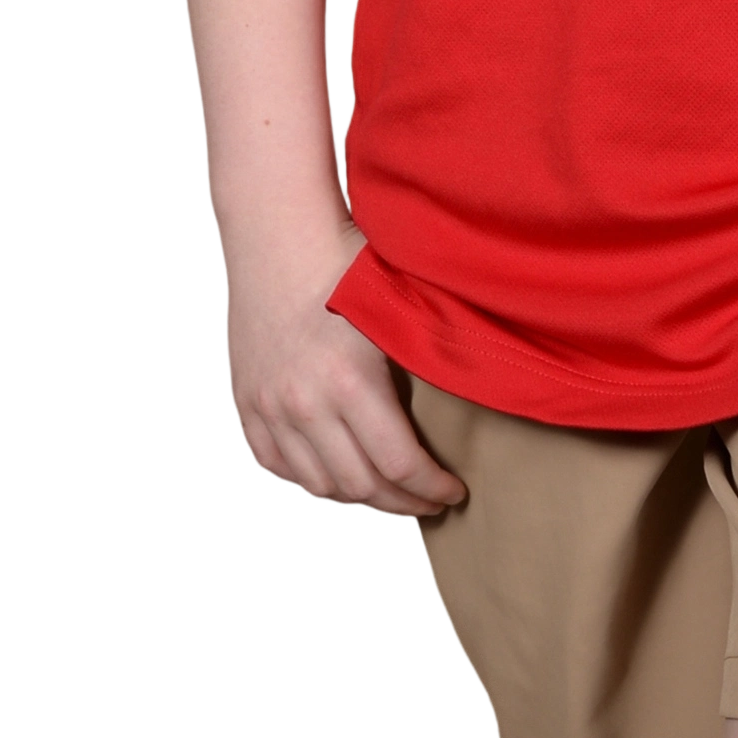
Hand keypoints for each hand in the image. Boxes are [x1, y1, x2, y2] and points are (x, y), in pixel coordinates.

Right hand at [219, 213, 468, 520]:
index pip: (399, 464)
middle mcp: (304, 404)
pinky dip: (310, 481)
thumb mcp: (396, 305)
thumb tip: (490, 379)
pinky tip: (338, 476)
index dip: (432, 488)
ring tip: (388, 492)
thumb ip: (432, 351)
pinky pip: (277, 467)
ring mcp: (269, 408)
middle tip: (429, 503)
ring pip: (318, 486)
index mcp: (350, 380)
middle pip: (361, 487)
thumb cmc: (345, 258)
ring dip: (358, 499)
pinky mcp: (247, 405)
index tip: (453, 491)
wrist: (275, 233)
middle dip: (403, 503)